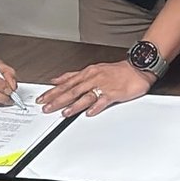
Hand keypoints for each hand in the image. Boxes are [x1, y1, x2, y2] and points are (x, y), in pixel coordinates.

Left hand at [38, 60, 153, 117]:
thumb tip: (57, 79)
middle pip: (72, 90)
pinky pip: (103, 100)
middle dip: (58, 99)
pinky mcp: (114, 93)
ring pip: (85, 95)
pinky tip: (89, 112)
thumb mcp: (92, 69)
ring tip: (64, 112)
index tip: (42, 98)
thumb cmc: (116, 71)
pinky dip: (96, 107)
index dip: (53, 91)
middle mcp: (93, 78)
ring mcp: (103, 85)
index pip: (66, 83)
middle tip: (47, 107)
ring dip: (74, 105)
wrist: (137, 68)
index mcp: (87, 73)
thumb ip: (74, 76)